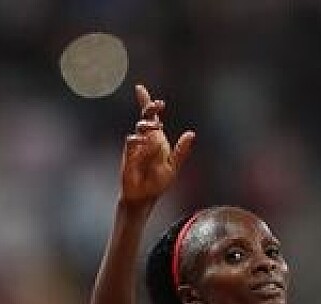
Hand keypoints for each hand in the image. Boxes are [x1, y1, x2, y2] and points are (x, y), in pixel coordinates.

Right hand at [120, 84, 195, 204]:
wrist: (144, 196)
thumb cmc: (158, 181)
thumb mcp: (174, 165)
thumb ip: (182, 150)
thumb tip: (191, 134)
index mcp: (156, 139)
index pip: (151, 117)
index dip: (146, 102)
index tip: (140, 89)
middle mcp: (145, 139)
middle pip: (144, 117)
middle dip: (148, 107)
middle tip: (158, 104)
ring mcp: (136, 146)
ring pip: (140, 127)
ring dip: (148, 125)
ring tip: (157, 128)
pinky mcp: (129, 155)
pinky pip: (132, 142)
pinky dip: (140, 141)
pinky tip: (144, 142)